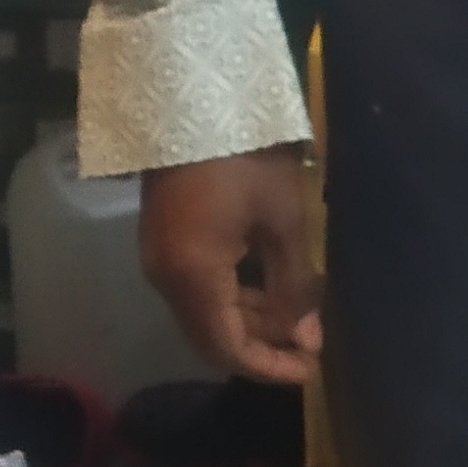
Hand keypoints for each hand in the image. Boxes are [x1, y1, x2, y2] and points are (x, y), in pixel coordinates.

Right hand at [138, 150, 323, 384]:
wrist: (192, 97)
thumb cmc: (246, 156)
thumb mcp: (283, 220)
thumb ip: (293, 286)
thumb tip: (307, 339)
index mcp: (192, 277)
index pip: (227, 348)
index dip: (268, 367)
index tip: (310, 369)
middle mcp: (164, 277)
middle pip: (210, 337)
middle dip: (260, 347)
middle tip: (309, 344)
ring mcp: (157, 257)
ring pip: (202, 314)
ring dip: (247, 322)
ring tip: (297, 317)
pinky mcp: (161, 239)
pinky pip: (195, 288)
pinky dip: (230, 299)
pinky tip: (266, 288)